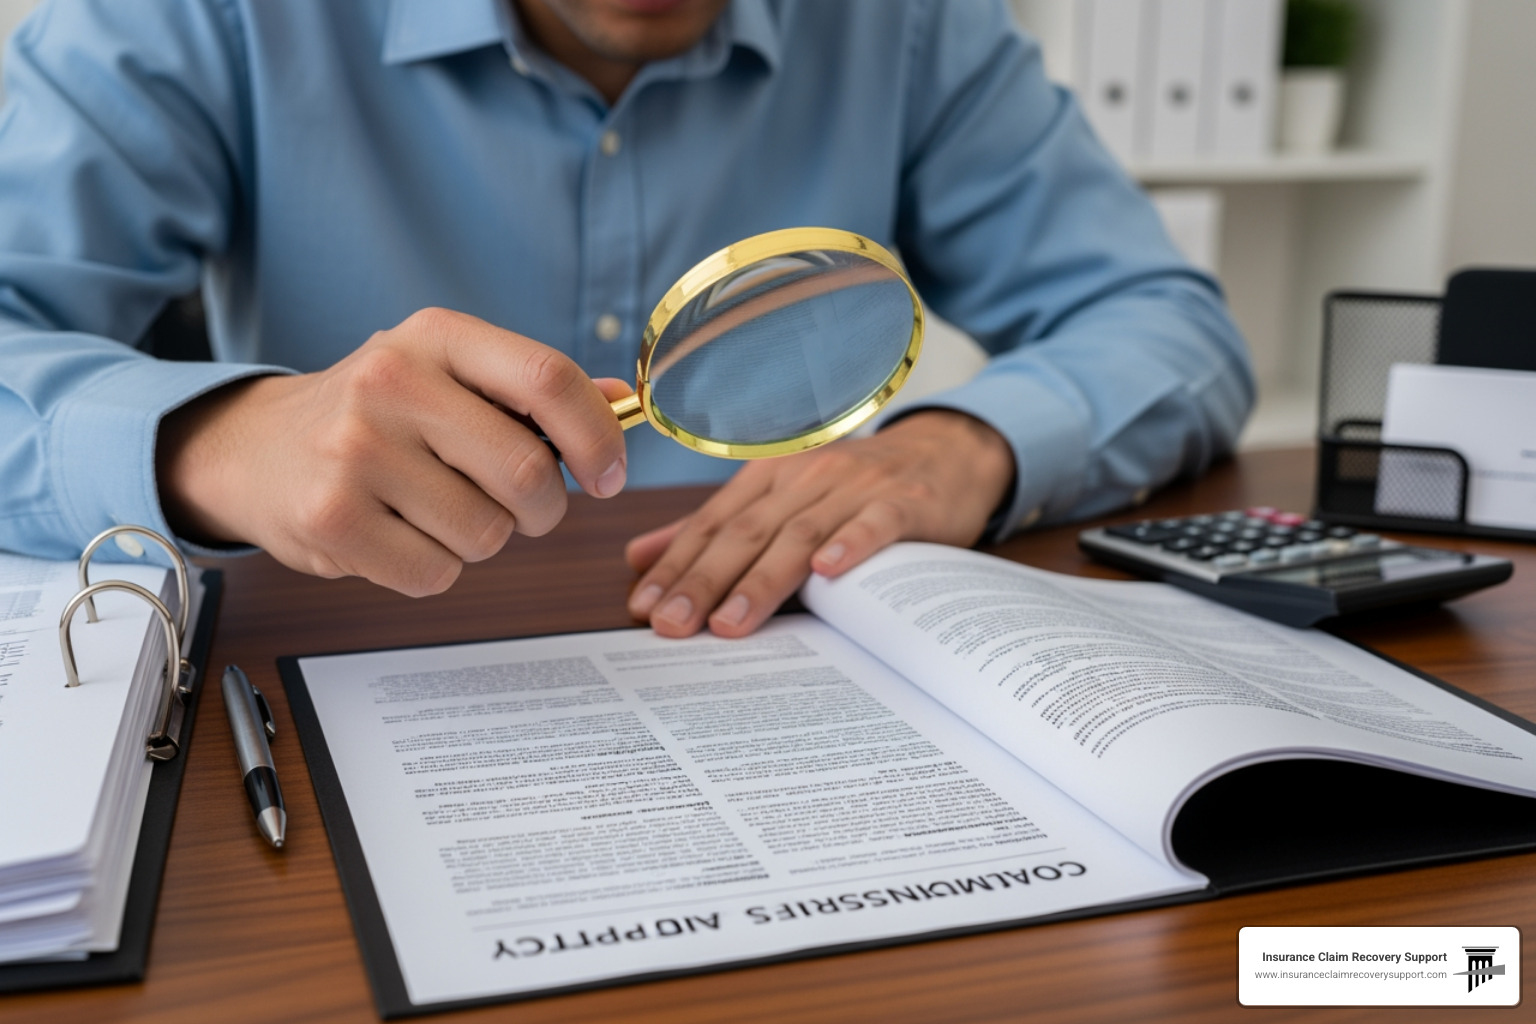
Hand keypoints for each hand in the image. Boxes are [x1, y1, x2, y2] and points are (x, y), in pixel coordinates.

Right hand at [157, 307, 629, 595]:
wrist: (255, 449)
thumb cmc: (377, 414)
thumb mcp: (450, 374)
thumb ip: (534, 390)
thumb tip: (625, 402)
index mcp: (434, 335)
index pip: (548, 378)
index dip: (597, 437)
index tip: (608, 477)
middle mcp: (390, 381)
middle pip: (528, 474)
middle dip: (543, 511)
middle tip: (523, 510)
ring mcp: (354, 451)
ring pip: (486, 533)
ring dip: (482, 539)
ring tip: (435, 510)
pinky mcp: (329, 519)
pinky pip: (435, 574)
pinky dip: (434, 570)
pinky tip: (398, 535)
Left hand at [625, 410, 1014, 636]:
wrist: (945, 453)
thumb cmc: (855, 485)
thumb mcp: (781, 497)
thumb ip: (713, 528)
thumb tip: (639, 557)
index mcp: (770, 477)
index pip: (713, 523)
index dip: (677, 564)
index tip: (644, 607)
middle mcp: (806, 477)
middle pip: (747, 532)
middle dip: (704, 580)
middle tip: (671, 626)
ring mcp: (856, 488)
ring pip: (800, 535)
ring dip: (762, 580)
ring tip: (730, 622)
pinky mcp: (905, 502)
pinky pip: (874, 523)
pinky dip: (851, 544)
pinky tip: (828, 571)